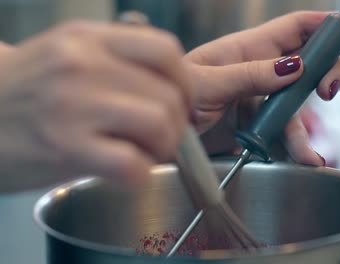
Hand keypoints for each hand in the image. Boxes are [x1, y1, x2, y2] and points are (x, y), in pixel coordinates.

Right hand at [0, 21, 191, 191]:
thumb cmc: (29, 90)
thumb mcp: (70, 53)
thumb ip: (120, 61)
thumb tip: (176, 89)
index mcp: (89, 38)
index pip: (166, 51)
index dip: (185, 83)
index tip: (180, 103)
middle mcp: (82, 64)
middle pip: (169, 95)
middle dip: (176, 125)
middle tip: (160, 137)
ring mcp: (72, 105)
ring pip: (159, 124)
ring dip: (163, 147)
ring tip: (143, 152)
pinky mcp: (63, 147)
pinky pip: (132, 164)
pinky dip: (139, 173)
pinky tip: (124, 170)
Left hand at [185, 11, 339, 164]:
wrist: (159, 136)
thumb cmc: (170, 96)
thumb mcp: (206, 82)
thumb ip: (249, 74)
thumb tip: (294, 66)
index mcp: (246, 50)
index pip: (295, 28)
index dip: (328, 25)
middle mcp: (257, 72)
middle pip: (307, 66)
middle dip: (326, 75)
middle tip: (328, 91)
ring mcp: (258, 101)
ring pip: (296, 109)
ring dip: (305, 130)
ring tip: (308, 154)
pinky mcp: (256, 128)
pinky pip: (282, 135)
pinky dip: (292, 149)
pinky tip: (299, 160)